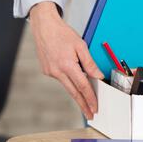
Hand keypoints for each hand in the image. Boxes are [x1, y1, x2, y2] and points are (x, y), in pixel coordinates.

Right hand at [29, 2, 103, 118]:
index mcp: (67, 65)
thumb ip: (90, 63)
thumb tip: (98, 76)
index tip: (95, 107)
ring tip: (86, 101)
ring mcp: (50, 72)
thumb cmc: (63, 34)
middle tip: (90, 114)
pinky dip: (69, 81)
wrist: (44, 27)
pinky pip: (62, 79)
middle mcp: (57, 71)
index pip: (82, 86)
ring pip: (67, 86)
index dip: (90, 98)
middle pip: (73, 92)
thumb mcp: (81, 46)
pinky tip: (74, 79)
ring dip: (77, 93)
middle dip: (83, 104)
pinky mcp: (46, 71)